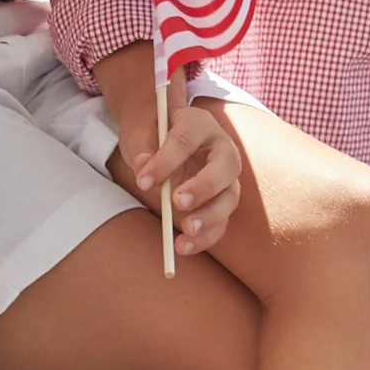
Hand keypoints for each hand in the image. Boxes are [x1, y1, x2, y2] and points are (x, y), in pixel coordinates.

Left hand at [119, 79, 242, 255]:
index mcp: (198, 123)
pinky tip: (184, 246)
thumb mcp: (140, 134)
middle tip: (178, 202)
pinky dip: (205, 237)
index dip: (165, 161)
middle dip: (203, 187)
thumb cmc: (150, 134)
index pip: (186, 139)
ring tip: (186, 231)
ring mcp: (225, 177)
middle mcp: (220, 148)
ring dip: (210, 217)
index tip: (142, 181)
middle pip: (224, 167)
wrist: (159, 138)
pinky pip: (220, 222)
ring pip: (229, 198)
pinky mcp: (220, 202)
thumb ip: (142, 148)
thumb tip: (143, 166)